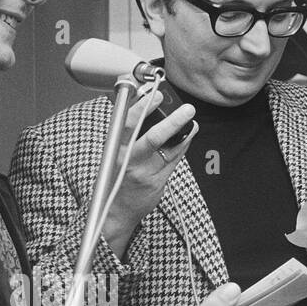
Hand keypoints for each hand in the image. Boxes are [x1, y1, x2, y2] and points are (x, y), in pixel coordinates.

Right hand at [103, 95, 197, 257]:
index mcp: (116, 149)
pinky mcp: (157, 183)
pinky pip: (173, 160)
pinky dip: (182, 146)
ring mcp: (144, 173)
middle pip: (152, 138)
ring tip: (191, 120)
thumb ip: (129, 133)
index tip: (155, 94)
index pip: (127, 123)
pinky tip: (188, 135)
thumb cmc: (115, 177)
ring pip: (169, 150)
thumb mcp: (114, 152)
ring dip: (184, 132)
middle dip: (172, 121)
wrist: (115, 211)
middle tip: (187, 109)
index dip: (142, 106)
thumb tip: (146, 107)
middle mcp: (129, 161)